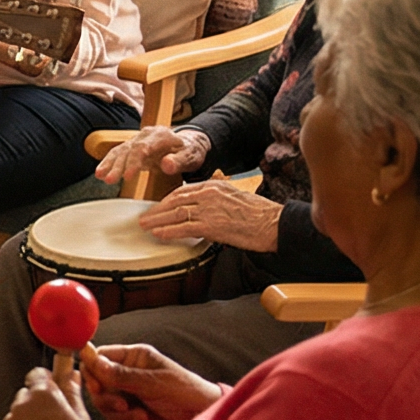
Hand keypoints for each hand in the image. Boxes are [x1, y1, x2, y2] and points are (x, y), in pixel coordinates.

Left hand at [0, 358, 97, 419]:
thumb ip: (73, 393)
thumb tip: (72, 374)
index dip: (47, 382)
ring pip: (18, 414)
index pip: (38, 374)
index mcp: (43, 394)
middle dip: (38, 404)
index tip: (54, 390)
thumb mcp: (82, 419)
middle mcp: (22, 404)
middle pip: (27, 395)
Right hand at [81, 342, 222, 419]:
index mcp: (133, 357)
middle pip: (96, 384)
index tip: (98, 386)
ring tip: (142, 418)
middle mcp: (127, 375)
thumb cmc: (187, 392)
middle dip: (108, 399)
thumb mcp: (156, 382)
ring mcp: (128, 395)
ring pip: (104, 406)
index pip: (100, 357)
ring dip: (120, 416)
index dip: (93, 370)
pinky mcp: (132, 416)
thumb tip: (94, 362)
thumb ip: (124, 375)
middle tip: (124, 406)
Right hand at [96, 125, 210, 186]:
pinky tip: (100, 173)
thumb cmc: (191, 152)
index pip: (143, 148)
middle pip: (129, 150)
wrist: (190, 144)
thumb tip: (166, 164)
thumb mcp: (191, 156)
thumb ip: (179, 160)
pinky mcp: (133, 147)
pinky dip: (108, 162)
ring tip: (101, 177)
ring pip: (121, 151)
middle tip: (110, 180)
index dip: (133, 162)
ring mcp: (138, 140)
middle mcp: (146, 135)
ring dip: (110, 164)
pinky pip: (118, 153)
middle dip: (118, 166)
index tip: (128, 176)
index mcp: (161, 135)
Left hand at [138, 175, 282, 251]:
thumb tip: (203, 211)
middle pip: (174, 201)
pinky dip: (168, 231)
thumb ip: (216, 201)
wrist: (274, 223)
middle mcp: (208, 194)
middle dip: (157, 210)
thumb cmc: (260, 214)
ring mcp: (209, 209)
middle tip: (144, 218)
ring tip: (145, 226)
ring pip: (175, 213)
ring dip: (157, 220)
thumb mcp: (235, 198)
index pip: (183, 191)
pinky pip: (183, 228)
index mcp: (214, 186)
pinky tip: (159, 234)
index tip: (158, 208)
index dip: (167, 201)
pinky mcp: (211, 225)